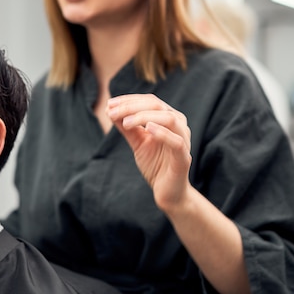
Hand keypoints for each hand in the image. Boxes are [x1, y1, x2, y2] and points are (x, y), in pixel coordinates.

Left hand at [106, 94, 192, 211]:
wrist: (168, 193)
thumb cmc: (155, 165)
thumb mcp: (137, 142)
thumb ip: (127, 127)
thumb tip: (110, 110)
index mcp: (169, 119)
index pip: (150, 101)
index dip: (129, 100)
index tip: (110, 104)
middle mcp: (179, 125)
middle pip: (157, 106)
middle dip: (132, 107)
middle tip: (112, 112)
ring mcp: (183, 140)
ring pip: (168, 119)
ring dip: (144, 117)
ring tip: (126, 122)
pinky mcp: (184, 157)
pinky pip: (176, 141)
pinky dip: (162, 133)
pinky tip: (147, 129)